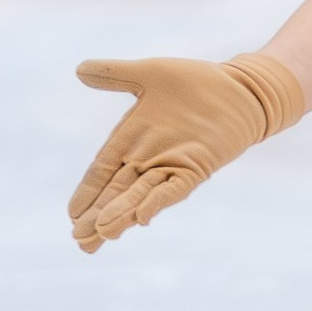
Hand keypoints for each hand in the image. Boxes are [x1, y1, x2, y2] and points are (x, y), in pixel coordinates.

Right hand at [68, 52, 304, 249]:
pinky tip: (141, 219)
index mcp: (131, 139)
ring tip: (100, 235)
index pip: (101, 171)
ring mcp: (171, 166)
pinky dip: (157, 202)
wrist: (240, 88)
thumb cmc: (195, 81)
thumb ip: (115, 74)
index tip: (71, 215)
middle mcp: (147, 158)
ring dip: (120, 216)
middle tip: (79, 240)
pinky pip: (172, 189)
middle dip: (98, 216)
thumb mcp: (150, 73)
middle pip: (116, 192)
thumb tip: (79, 70)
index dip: (87, 193)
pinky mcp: (195, 169)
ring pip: (139, 196)